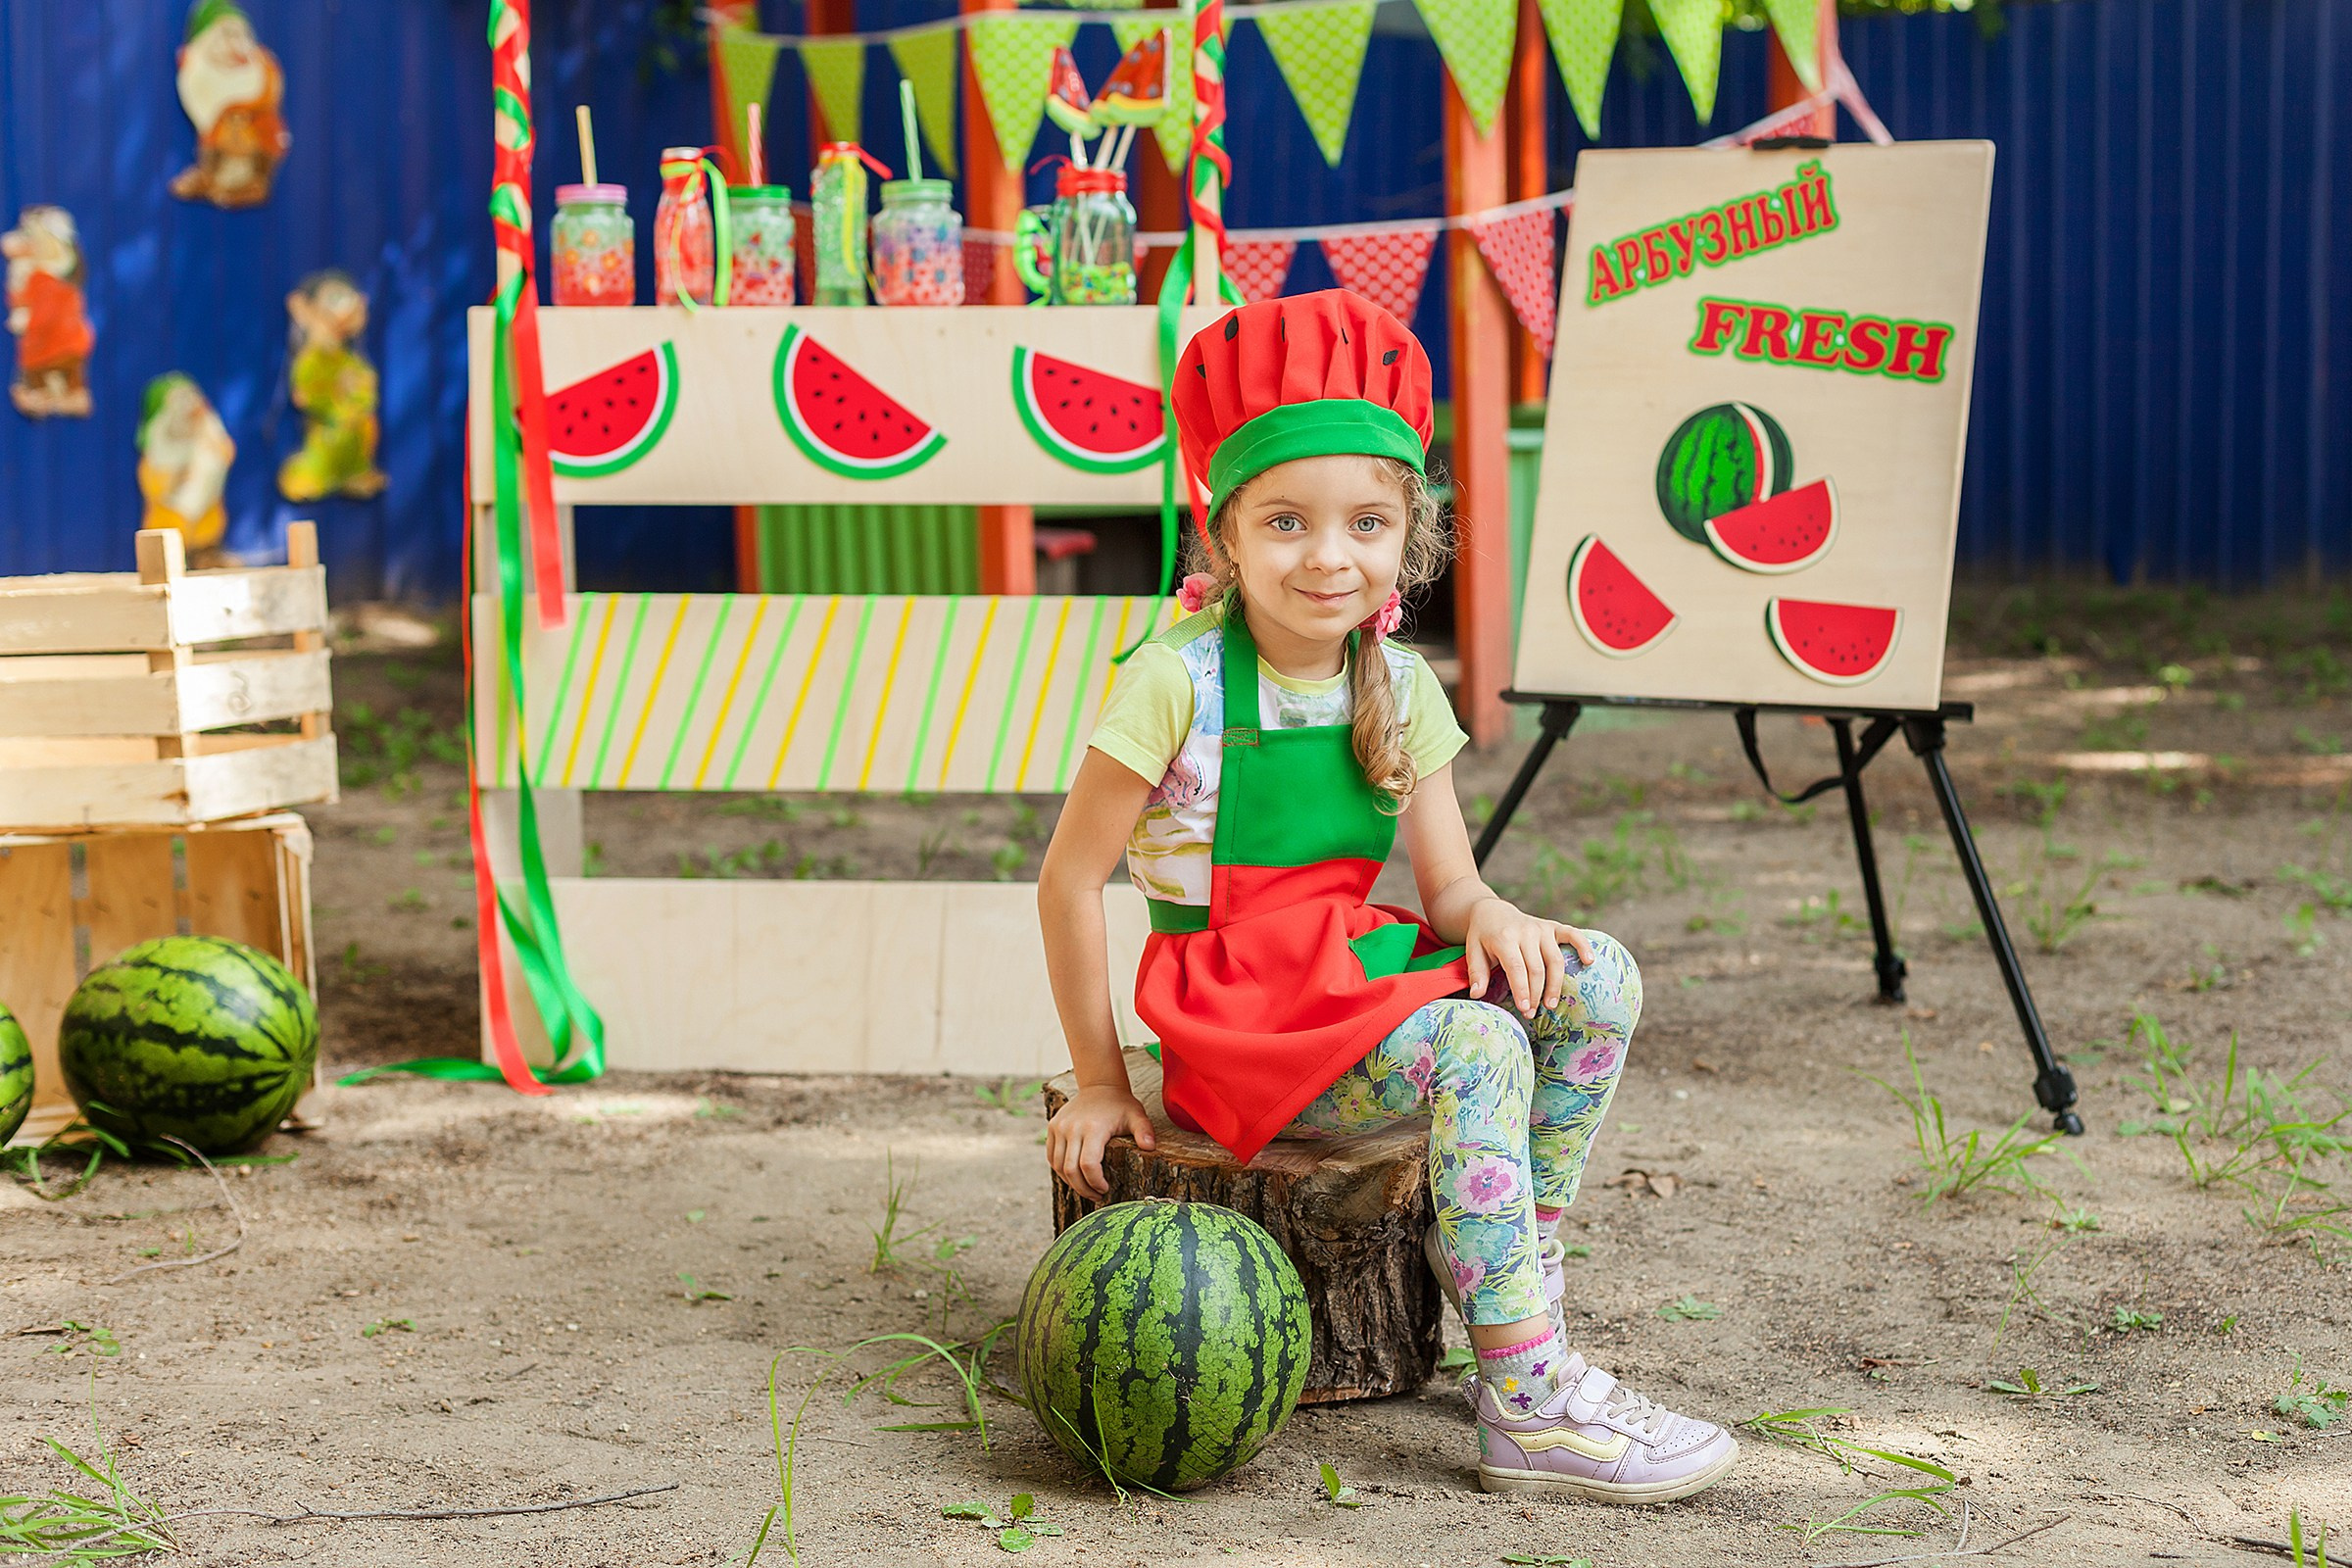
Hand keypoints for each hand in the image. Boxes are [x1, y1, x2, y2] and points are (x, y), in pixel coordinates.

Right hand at [1046, 1083, 1156, 1198]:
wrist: (1100, 1086)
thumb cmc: (1120, 1105)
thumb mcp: (1136, 1115)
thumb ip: (1144, 1131)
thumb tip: (1149, 1147)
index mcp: (1093, 1128)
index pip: (1088, 1165)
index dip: (1095, 1182)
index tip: (1106, 1189)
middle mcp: (1071, 1128)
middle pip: (1070, 1170)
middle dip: (1083, 1189)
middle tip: (1097, 1196)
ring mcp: (1059, 1127)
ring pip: (1058, 1166)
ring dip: (1071, 1182)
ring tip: (1086, 1189)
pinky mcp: (1052, 1128)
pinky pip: (1052, 1157)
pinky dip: (1061, 1171)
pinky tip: (1074, 1176)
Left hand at [1464, 898, 1595, 1017]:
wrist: (1492, 911)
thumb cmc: (1483, 936)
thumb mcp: (1473, 951)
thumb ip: (1477, 973)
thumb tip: (1477, 995)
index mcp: (1504, 938)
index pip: (1516, 967)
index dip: (1522, 989)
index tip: (1525, 1008)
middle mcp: (1526, 932)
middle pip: (1537, 968)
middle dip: (1536, 993)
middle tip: (1533, 1013)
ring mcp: (1541, 928)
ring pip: (1555, 959)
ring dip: (1556, 984)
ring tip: (1551, 1005)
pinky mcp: (1553, 926)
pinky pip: (1572, 934)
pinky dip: (1583, 946)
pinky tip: (1589, 962)